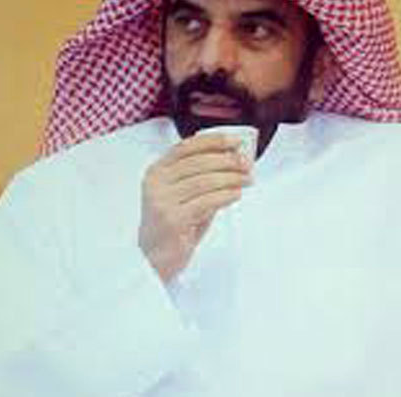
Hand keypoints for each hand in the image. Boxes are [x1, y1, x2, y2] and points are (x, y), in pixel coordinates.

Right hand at [138, 133, 251, 281]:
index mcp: (156, 171)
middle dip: (228, 161)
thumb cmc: (172, 225)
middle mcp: (156, 183)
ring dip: (232, 178)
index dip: (213, 141)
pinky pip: (208, 201)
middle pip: (199, 162)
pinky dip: (226, 195)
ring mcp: (162, 201)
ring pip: (206, 181)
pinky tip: (236, 194)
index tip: (235, 141)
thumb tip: (233, 158)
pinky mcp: (173, 220)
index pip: (186, 147)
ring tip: (247, 180)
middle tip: (247, 164)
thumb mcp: (182, 195)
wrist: (152, 259)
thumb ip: (201, 176)